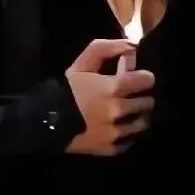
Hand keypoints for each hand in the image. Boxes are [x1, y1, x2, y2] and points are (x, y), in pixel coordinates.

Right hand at [64, 38, 154, 155]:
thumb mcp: (82, 64)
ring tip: (129, 114)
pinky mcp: (111, 148)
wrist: (47, 121)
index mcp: (113, 88)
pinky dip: (128, 136)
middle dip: (142, 98)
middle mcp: (118, 111)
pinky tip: (120, 129)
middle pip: (147, 103)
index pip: (146, 80)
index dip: (145, 78)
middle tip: (132, 96)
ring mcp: (116, 132)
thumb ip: (106, 49)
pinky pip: (130, 142)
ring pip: (142, 124)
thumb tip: (131, 46)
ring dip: (138, 117)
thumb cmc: (66, 89)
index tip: (140, 79)